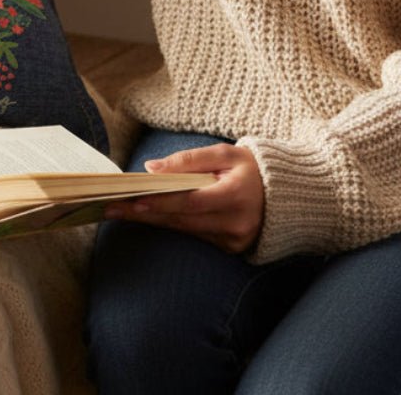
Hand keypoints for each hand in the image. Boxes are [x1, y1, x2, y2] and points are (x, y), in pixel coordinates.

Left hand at [103, 143, 264, 254]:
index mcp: (235, 196)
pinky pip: (194, 235)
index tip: (132, 199)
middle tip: (110, 208)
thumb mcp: (224, 153)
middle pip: (180, 220)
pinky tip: (147, 217)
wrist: (289, 195)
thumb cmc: (252, 167)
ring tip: (119, 212)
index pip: (189, 201)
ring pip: (184, 230)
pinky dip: (171, 224)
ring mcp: (234, 240)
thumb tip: (151, 169)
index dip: (160, 201)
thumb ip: (188, 161)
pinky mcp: (231, 248)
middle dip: (143, 213)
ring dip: (151, 220)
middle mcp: (236, 223)